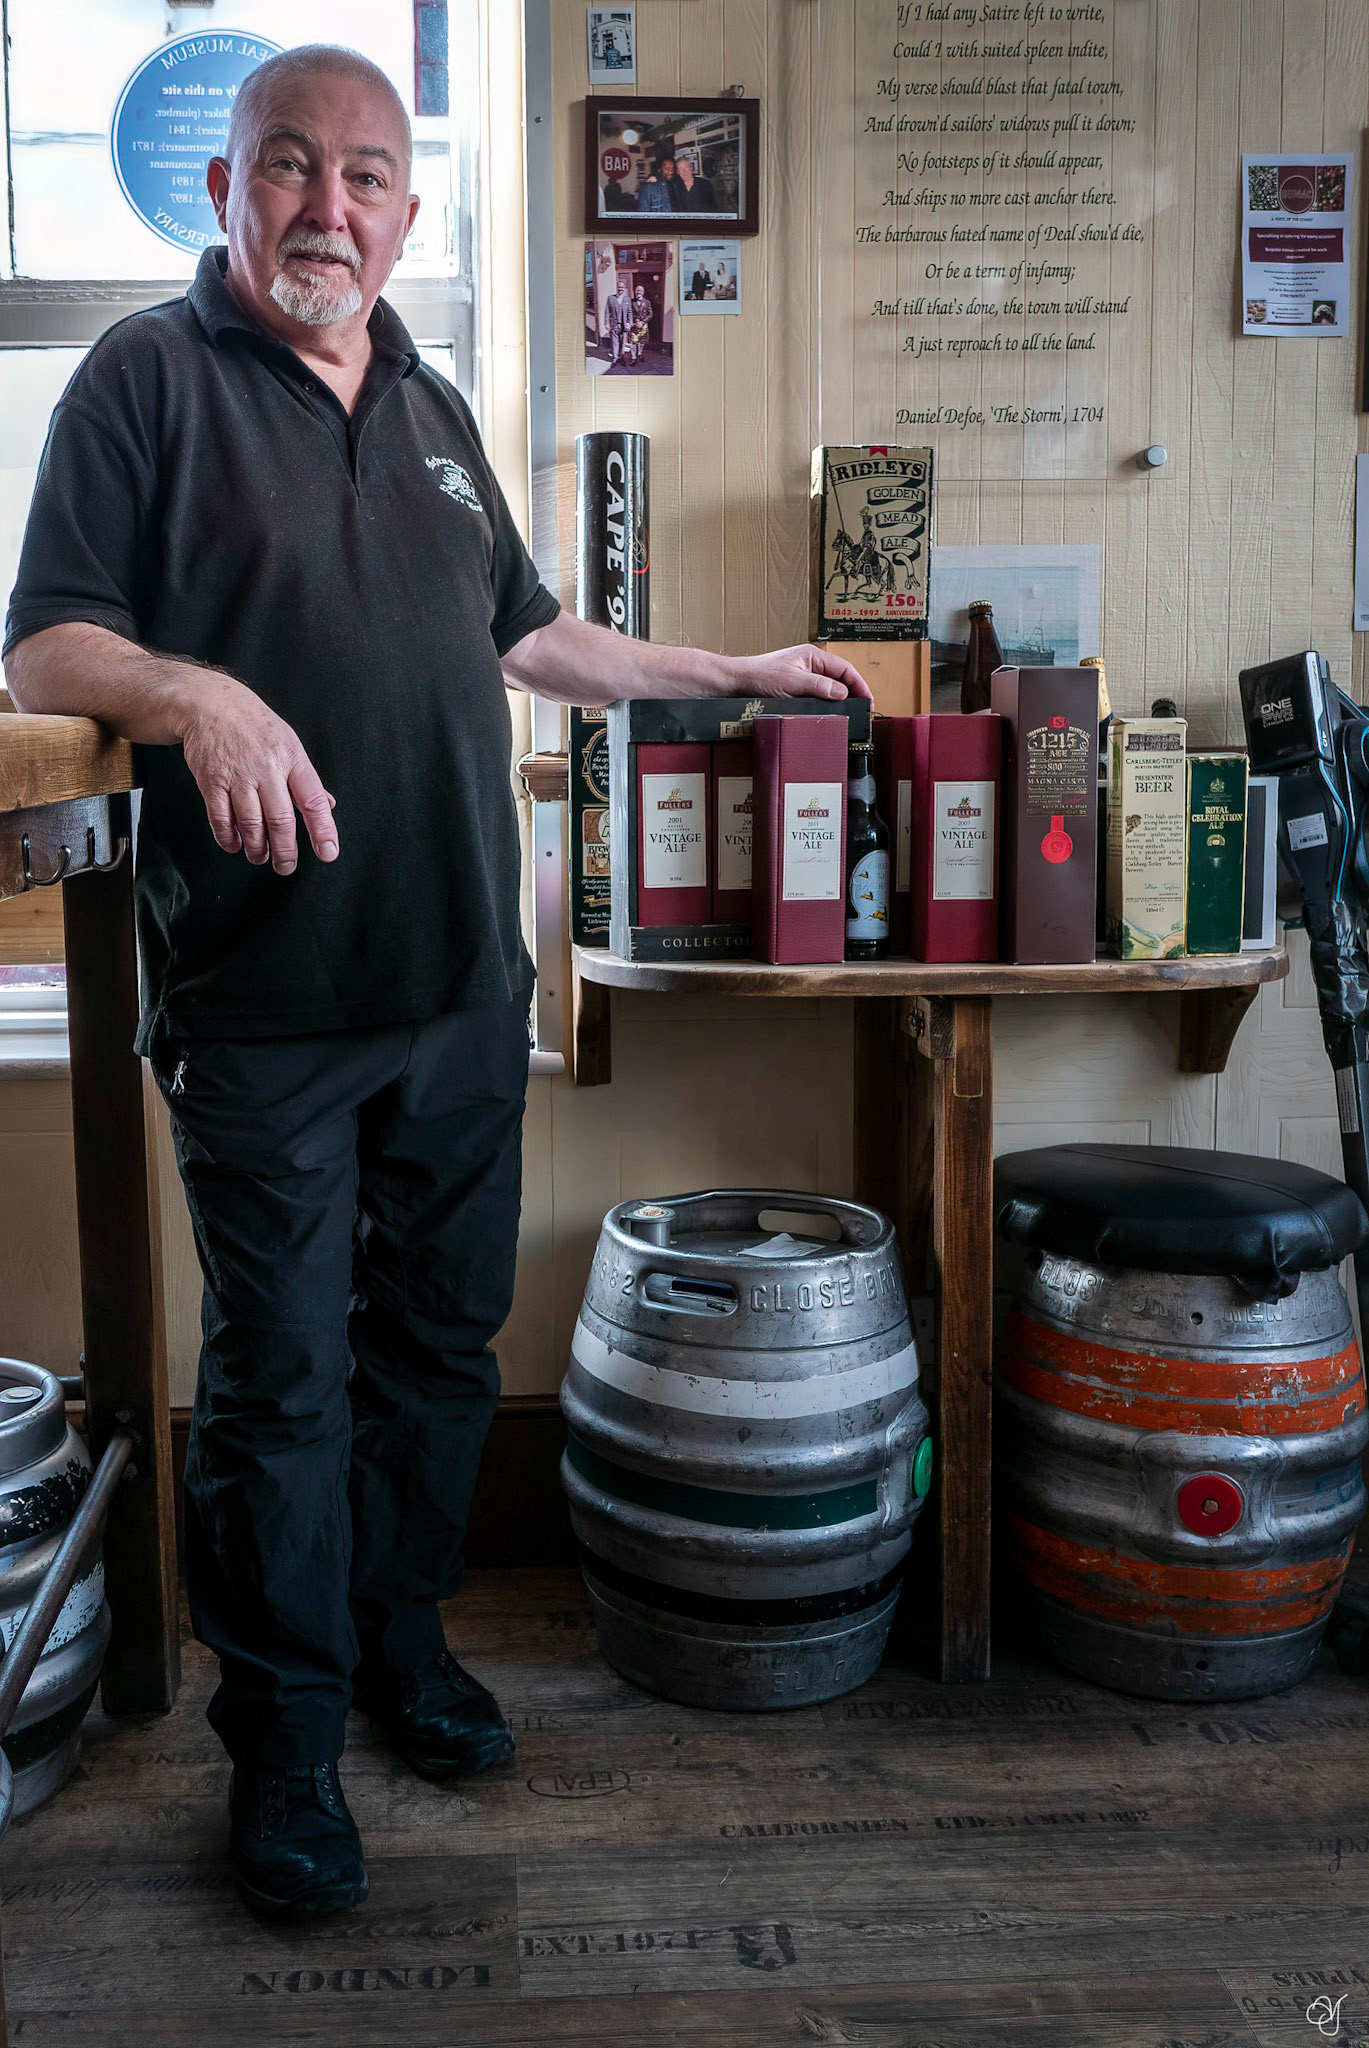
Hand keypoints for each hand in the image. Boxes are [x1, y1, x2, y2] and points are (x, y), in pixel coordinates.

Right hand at [176, 676, 337, 874]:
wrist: (210, 703)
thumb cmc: (254, 726)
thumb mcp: (288, 744)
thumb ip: (306, 779)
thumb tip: (327, 806)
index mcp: (291, 758)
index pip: (312, 800)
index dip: (322, 829)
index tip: (328, 852)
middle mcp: (267, 768)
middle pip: (280, 820)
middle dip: (285, 851)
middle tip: (286, 866)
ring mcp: (238, 775)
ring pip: (251, 824)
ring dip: (257, 848)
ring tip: (260, 856)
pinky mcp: (211, 780)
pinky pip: (221, 818)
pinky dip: (229, 838)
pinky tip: (235, 844)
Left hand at [727, 643, 872, 701]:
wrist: (736, 683)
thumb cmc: (759, 676)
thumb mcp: (794, 682)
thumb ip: (820, 687)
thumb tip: (843, 693)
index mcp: (813, 656)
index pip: (845, 669)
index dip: (860, 685)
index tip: (867, 701)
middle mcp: (810, 664)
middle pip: (840, 679)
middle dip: (852, 694)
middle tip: (861, 711)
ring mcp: (803, 676)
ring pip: (829, 689)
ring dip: (838, 700)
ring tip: (847, 714)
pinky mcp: (795, 688)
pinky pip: (817, 696)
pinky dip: (824, 704)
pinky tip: (826, 714)